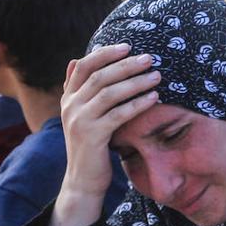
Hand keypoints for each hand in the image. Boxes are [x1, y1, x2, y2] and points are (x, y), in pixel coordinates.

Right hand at [60, 43, 161, 203]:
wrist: (83, 179)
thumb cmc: (90, 146)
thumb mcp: (82, 115)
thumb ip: (80, 91)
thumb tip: (75, 60)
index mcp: (68, 97)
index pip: (83, 66)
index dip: (105, 54)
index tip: (127, 46)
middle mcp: (70, 105)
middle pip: (98, 76)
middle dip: (125, 65)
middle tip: (149, 58)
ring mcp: (80, 120)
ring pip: (108, 92)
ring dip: (135, 82)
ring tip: (157, 76)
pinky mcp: (92, 135)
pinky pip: (118, 114)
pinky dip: (137, 104)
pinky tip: (154, 98)